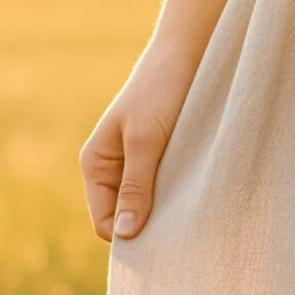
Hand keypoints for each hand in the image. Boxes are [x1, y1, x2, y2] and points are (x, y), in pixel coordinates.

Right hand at [80, 0, 243, 240]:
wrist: (189, 53)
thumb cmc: (161, 92)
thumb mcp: (146, 141)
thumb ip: (136, 187)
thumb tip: (125, 235)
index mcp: (96, 166)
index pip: (105, 224)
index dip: (129, 236)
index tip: (164, 240)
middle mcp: (113, 171)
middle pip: (126, 220)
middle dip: (149, 229)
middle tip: (183, 232)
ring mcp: (139, 167)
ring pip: (148, 209)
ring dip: (168, 214)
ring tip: (193, 212)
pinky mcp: (164, 161)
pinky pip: (167, 194)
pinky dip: (180, 200)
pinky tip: (199, 198)